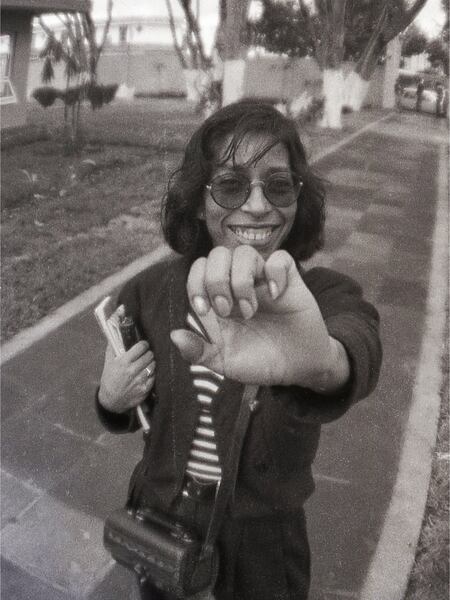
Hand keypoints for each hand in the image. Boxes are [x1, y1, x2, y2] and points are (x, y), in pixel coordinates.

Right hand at [98, 341, 155, 412]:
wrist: (111, 400)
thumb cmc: (109, 379)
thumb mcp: (108, 362)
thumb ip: (113, 348)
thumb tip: (117, 335)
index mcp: (123, 362)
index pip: (141, 347)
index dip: (144, 344)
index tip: (143, 345)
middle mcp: (132, 370)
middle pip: (149, 355)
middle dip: (148, 353)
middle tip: (146, 354)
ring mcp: (139, 380)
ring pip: (153, 365)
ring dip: (151, 363)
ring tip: (147, 363)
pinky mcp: (145, 389)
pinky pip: (154, 377)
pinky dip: (151, 374)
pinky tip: (147, 374)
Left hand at [170, 246, 348, 389]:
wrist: (296, 369)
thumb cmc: (258, 361)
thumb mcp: (224, 362)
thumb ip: (198, 352)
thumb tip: (174, 335)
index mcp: (219, 298)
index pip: (198, 270)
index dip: (195, 283)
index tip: (203, 310)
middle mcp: (238, 284)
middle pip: (218, 254)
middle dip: (216, 280)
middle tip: (226, 310)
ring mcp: (263, 281)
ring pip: (245, 252)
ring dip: (241, 279)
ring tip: (249, 309)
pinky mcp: (289, 281)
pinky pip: (281, 258)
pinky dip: (275, 272)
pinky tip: (276, 295)